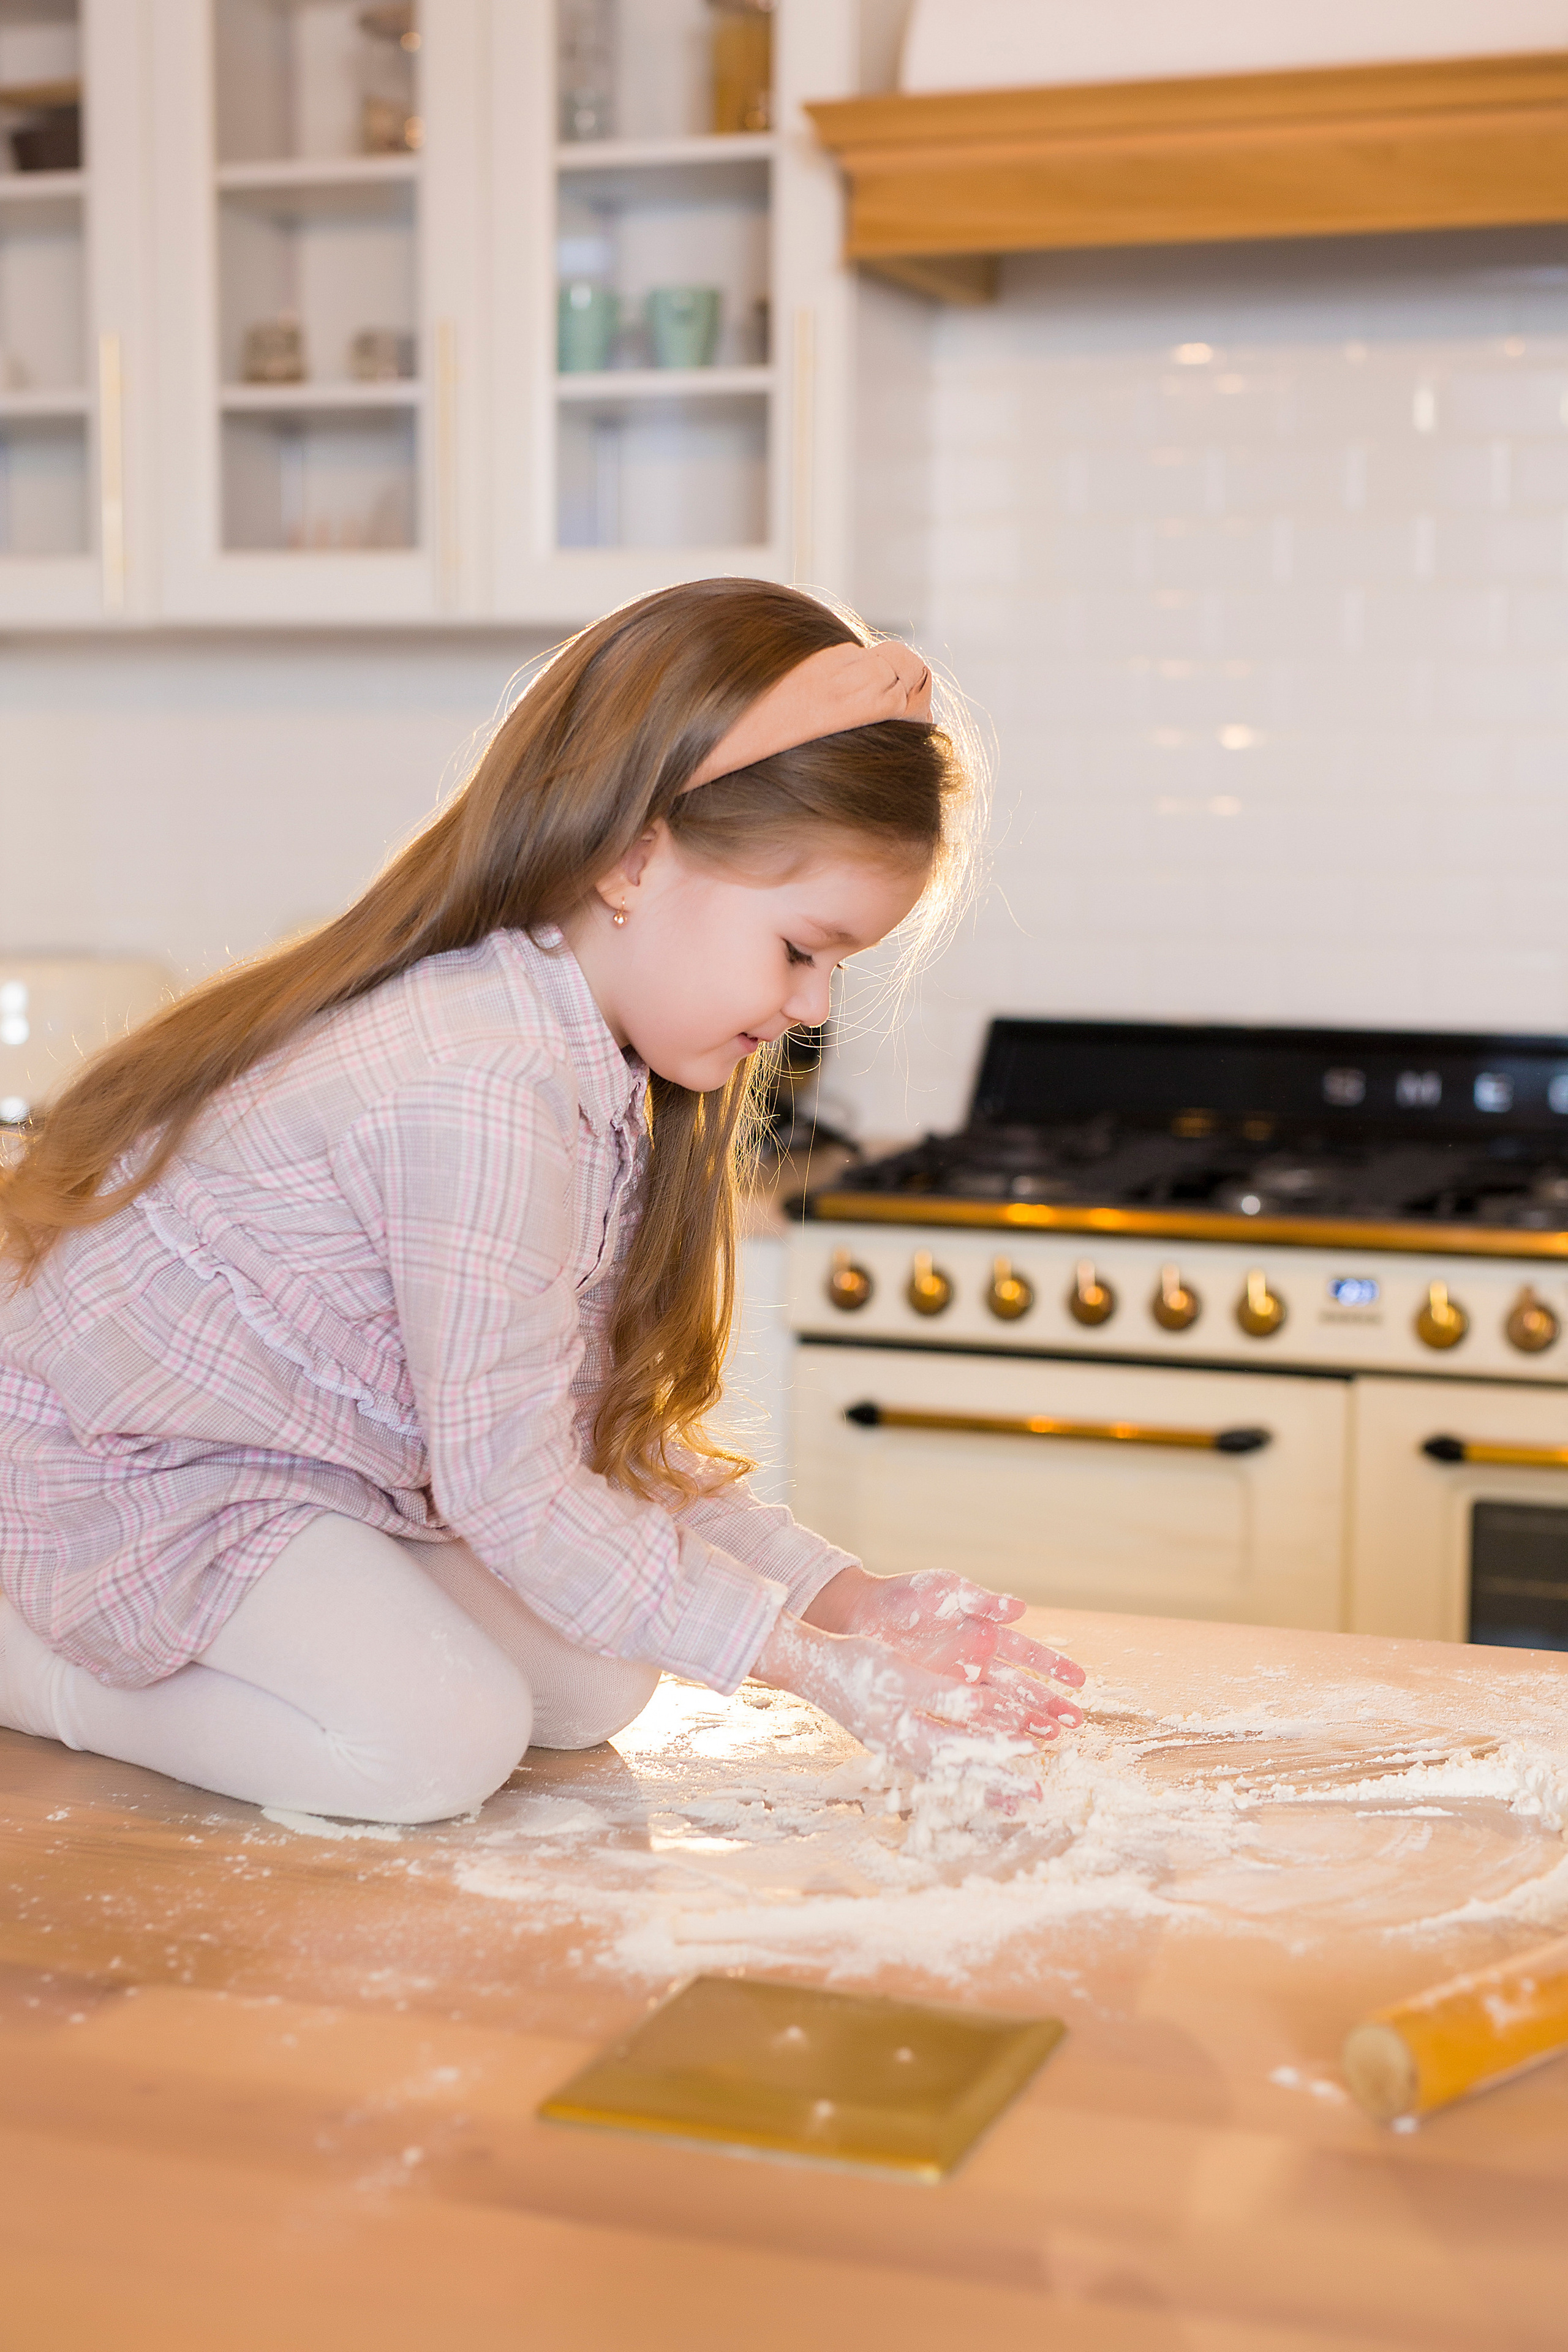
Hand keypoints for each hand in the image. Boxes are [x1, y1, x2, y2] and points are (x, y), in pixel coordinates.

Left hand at [803, 1566, 1085, 1731]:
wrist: (863, 1613)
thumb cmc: (907, 1595)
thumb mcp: (947, 1590)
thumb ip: (983, 1600)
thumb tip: (1021, 1608)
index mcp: (985, 1633)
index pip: (1028, 1653)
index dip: (1054, 1666)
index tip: (1080, 1681)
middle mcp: (977, 1660)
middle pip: (1021, 1687)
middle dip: (1048, 1703)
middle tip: (1074, 1723)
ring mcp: (958, 1682)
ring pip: (1000, 1706)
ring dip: (1025, 1722)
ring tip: (1051, 1739)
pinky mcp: (937, 1697)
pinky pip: (967, 1718)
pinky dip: (987, 1732)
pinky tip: (1006, 1747)